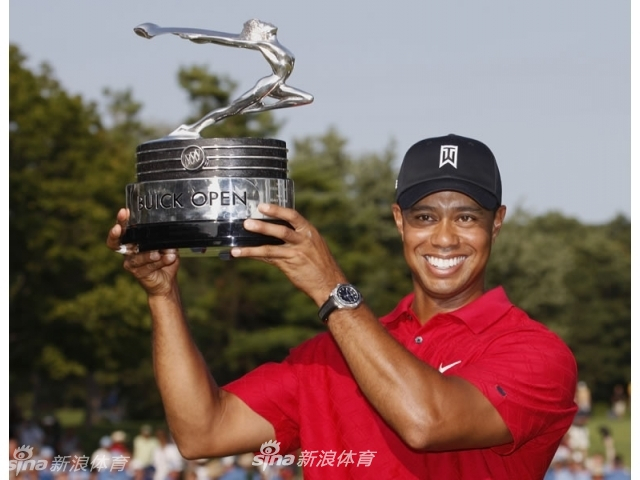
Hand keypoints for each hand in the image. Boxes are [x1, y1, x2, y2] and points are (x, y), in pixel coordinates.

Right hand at [106, 208, 179, 296]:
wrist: (167, 282)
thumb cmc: (165, 261)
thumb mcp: (168, 246)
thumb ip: (166, 240)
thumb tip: (168, 234)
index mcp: (134, 241)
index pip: (124, 229)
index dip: (121, 221)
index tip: (125, 212)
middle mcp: (129, 251)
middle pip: (117, 241)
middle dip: (116, 233)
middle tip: (118, 227)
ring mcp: (131, 262)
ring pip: (137, 256)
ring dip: (150, 254)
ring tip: (160, 253)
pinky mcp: (136, 272)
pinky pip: (146, 266)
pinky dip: (158, 262)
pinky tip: (167, 259)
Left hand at [230, 204, 346, 305]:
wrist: (329, 283)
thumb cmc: (321, 262)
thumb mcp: (314, 243)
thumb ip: (298, 235)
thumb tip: (276, 228)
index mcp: (309, 231)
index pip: (292, 216)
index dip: (277, 210)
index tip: (262, 206)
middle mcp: (303, 241)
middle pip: (281, 230)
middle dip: (263, 226)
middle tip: (247, 223)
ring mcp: (296, 254)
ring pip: (271, 248)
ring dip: (253, 247)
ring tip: (236, 248)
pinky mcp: (289, 266)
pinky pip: (269, 259)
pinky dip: (255, 256)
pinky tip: (243, 255)